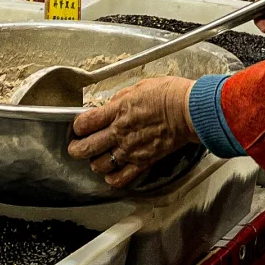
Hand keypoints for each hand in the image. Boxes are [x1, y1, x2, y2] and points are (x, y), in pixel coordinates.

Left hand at [68, 77, 194, 189]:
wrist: (188, 110)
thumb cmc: (169, 94)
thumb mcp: (140, 86)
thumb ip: (121, 98)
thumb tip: (111, 104)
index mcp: (117, 110)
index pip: (84, 123)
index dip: (77, 125)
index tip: (79, 125)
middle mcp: (119, 132)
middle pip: (85, 148)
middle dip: (75, 149)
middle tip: (75, 147)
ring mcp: (130, 149)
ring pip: (99, 165)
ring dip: (94, 162)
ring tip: (96, 157)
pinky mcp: (142, 161)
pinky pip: (121, 178)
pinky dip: (112, 179)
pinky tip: (110, 174)